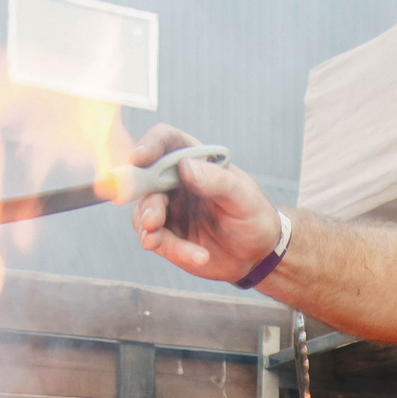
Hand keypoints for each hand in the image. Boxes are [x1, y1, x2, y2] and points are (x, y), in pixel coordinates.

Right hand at [130, 123, 281, 283]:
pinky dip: (173, 249)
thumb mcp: (242, 197)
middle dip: (145, 201)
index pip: (166, 141)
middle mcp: (175, 180)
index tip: (139, 159)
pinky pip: (156, 239)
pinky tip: (198, 256)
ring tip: (160, 242)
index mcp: (194, 160)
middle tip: (151, 221)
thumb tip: (185, 166)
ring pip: (143, 213)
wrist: (257, 254)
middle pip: (145, 180)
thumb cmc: (254, 216)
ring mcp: (168, 208)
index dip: (149, 145)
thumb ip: (216, 180)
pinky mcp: (166, 234)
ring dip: (149, 229)